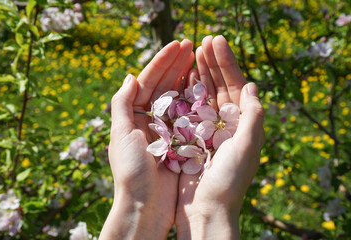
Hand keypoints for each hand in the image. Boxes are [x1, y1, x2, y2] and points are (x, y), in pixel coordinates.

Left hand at [99, 39, 193, 238]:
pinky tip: (204, 85)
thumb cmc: (130, 171)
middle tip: (191, 45)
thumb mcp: (120, 135)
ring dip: (186, 77)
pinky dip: (195, 99)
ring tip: (198, 59)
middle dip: (176, 64)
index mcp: (133, 115)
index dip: (161, 62)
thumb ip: (122, 104)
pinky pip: (189, 115)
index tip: (176, 45)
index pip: (147, 81)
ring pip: (177, 97)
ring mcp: (166, 129)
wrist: (146, 205)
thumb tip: (129, 76)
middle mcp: (149, 119)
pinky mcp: (180, 141)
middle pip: (164, 85)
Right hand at [175, 35, 264, 238]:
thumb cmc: (229, 182)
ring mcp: (207, 130)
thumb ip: (253, 116)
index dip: (227, 63)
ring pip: (204, 95)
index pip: (235, 86)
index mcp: (242, 124)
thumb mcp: (247, 148)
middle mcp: (226, 124)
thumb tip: (252, 85)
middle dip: (212, 63)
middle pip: (219, 86)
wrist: (207, 210)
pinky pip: (188, 111)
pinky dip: (186, 94)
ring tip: (192, 53)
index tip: (216, 42)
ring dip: (199, 73)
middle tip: (203, 40)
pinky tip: (181, 79)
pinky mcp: (191, 138)